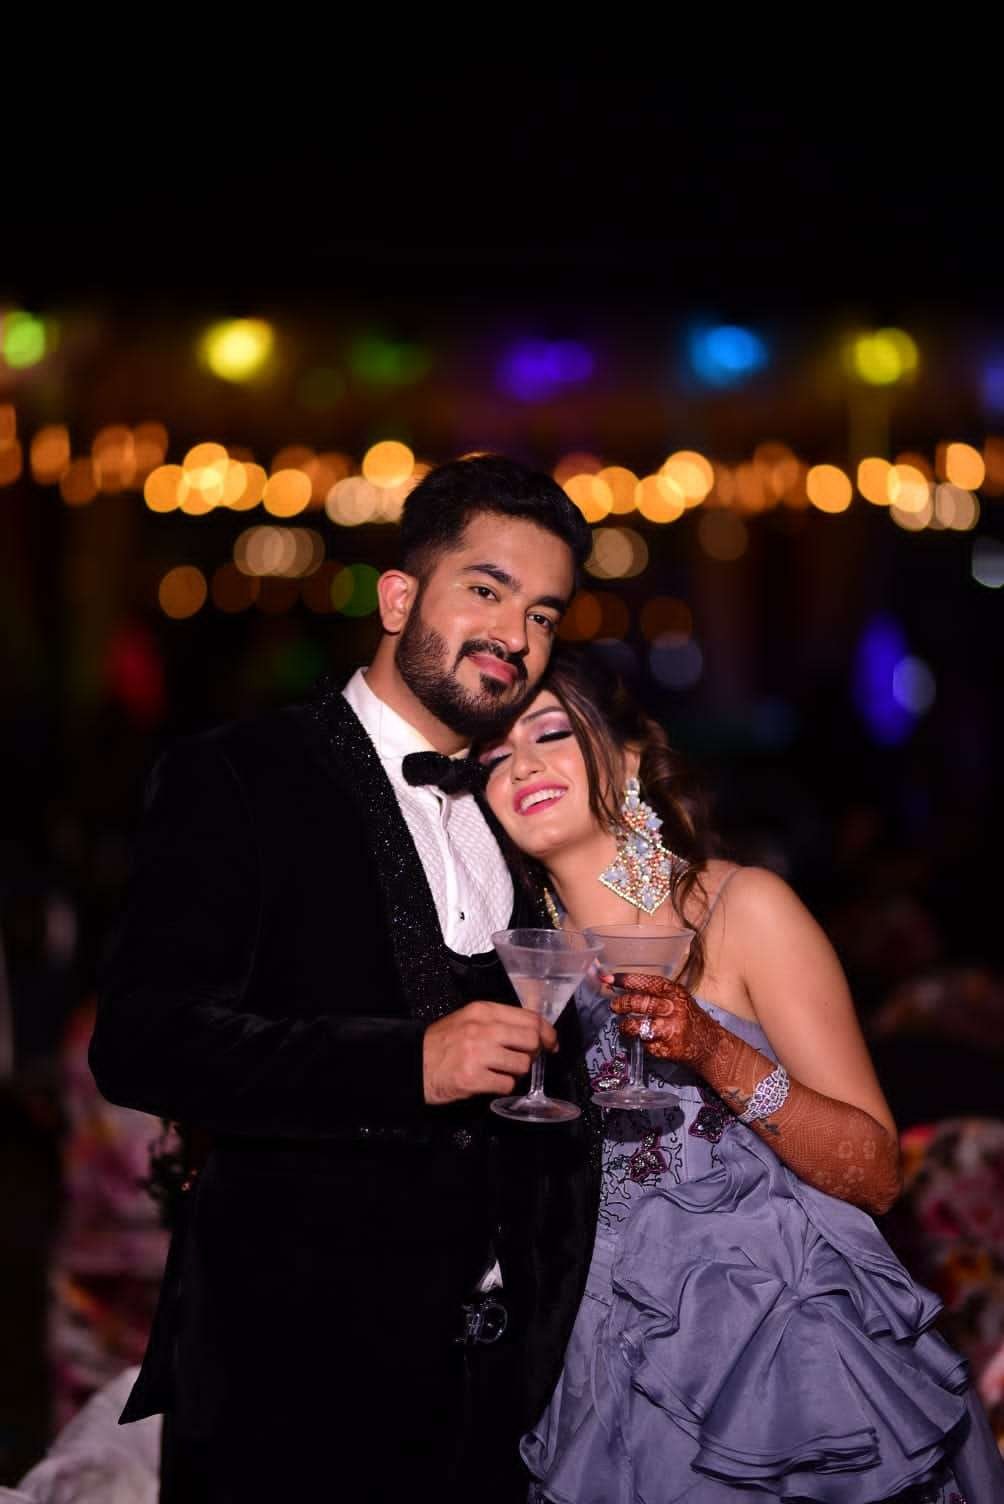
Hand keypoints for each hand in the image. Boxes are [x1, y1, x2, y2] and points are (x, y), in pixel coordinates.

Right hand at [423, 1002, 557, 1104]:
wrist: (414, 1063)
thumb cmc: (443, 1043)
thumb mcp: (469, 1020)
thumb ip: (498, 1021)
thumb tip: (534, 1032)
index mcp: (484, 1011)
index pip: (529, 1018)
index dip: (547, 1032)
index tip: (551, 1043)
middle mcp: (482, 1029)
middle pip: (531, 1040)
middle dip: (534, 1053)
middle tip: (525, 1059)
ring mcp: (478, 1054)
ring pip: (522, 1065)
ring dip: (516, 1072)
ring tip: (499, 1070)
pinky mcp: (473, 1078)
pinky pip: (506, 1085)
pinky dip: (502, 1087)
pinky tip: (489, 1082)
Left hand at [612, 974, 720, 1067]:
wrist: (711, 1045)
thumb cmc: (689, 1018)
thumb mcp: (678, 999)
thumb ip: (656, 993)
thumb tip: (624, 987)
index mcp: (674, 993)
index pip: (647, 982)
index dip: (626, 980)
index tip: (608, 979)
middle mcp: (673, 1009)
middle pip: (639, 1003)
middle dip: (621, 1004)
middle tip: (614, 1006)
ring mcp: (670, 1029)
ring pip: (637, 1026)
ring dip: (626, 1026)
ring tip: (626, 1026)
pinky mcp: (667, 1049)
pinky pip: (645, 1044)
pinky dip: (642, 1042)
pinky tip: (648, 1040)